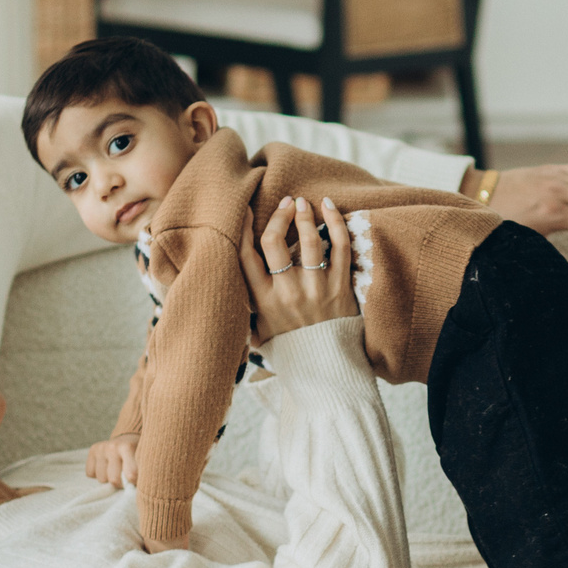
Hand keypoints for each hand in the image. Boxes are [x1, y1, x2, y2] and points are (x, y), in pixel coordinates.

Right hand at [86, 435, 138, 487]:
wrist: (128, 439)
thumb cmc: (138, 454)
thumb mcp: (144, 460)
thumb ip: (142, 472)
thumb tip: (135, 490)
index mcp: (127, 447)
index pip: (130, 475)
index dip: (134, 483)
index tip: (136, 482)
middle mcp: (112, 447)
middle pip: (113, 479)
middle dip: (121, 484)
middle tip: (126, 479)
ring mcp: (101, 448)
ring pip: (101, 478)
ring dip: (109, 480)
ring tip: (116, 472)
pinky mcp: (93, 450)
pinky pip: (90, 473)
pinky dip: (97, 474)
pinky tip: (106, 467)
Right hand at [240, 196, 357, 344]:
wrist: (325, 367)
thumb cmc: (289, 343)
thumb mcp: (258, 326)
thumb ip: (246, 301)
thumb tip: (226, 275)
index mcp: (263, 300)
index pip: (245, 256)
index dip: (242, 227)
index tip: (245, 208)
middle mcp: (287, 293)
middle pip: (274, 242)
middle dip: (279, 215)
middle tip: (287, 201)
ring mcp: (316, 289)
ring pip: (309, 241)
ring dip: (305, 215)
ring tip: (305, 202)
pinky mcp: (341, 288)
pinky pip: (340, 247)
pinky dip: (336, 223)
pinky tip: (329, 208)